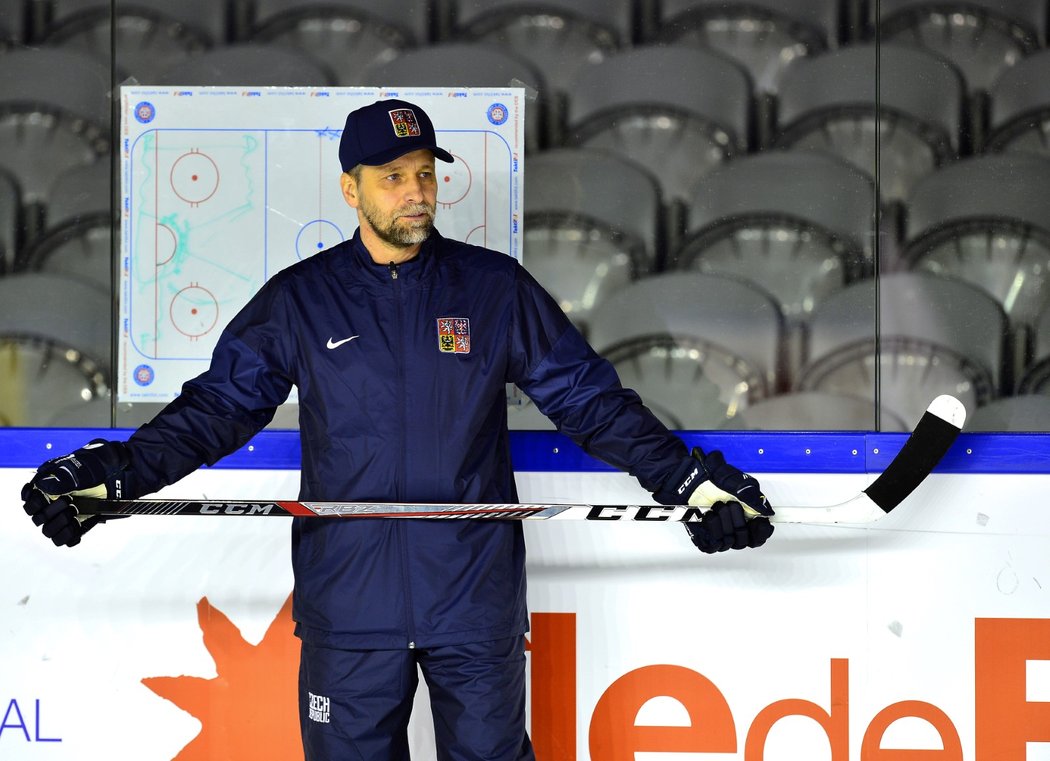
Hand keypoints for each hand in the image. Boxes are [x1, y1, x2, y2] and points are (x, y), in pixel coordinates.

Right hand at [22, 439, 131, 546]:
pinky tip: (77, 528)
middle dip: (50, 513)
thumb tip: (42, 486)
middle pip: (37, 518)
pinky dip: (69, 537)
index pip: (28, 498)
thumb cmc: (106, 463)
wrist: (129, 473)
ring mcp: (69, 512)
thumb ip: (65, 476)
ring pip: (49, 531)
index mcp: (52, 483)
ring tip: (74, 514)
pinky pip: (66, 539)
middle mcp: (57, 499)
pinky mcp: (82, 523)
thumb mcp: (86, 465)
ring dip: (58, 525)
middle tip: (69, 504)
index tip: (45, 499)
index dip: (33, 502)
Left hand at [654, 447, 773, 551]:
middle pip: (745, 540)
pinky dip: (712, 527)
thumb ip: (755, 498)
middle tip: (730, 505)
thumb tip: (768, 513)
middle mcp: (734, 527)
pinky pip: (715, 544)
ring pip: (730, 542)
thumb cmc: (711, 480)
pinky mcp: (707, 538)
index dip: (761, 532)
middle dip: (738, 520)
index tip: (757, 523)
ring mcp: (721, 533)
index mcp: (747, 516)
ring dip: (723, 521)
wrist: (689, 482)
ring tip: (716, 506)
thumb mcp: (738, 483)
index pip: (760, 536)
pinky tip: (709, 516)